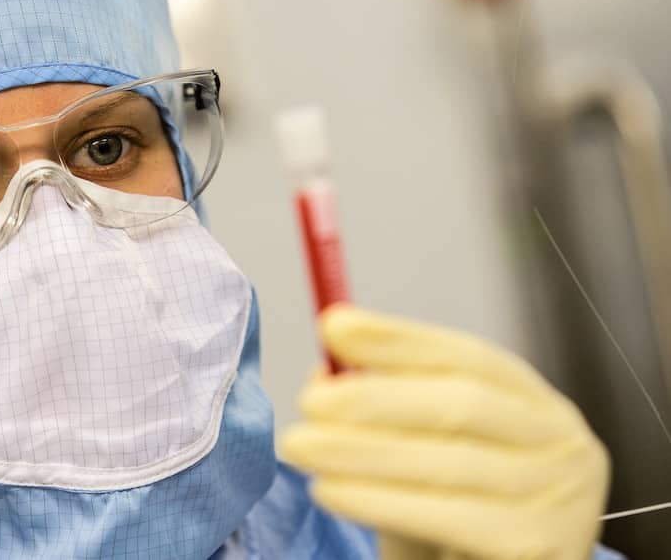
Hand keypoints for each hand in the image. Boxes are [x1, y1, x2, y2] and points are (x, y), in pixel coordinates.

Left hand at [278, 305, 609, 559]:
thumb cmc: (456, 518)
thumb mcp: (423, 453)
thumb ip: (385, 408)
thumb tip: (326, 369)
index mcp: (537, 405)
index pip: (470, 357)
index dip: (399, 339)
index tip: (334, 327)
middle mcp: (564, 444)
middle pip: (463, 404)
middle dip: (375, 397)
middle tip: (309, 403)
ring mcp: (563, 500)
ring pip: (450, 463)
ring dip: (362, 451)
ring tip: (301, 446)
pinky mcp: (539, 549)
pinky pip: (449, 518)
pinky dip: (380, 500)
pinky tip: (330, 491)